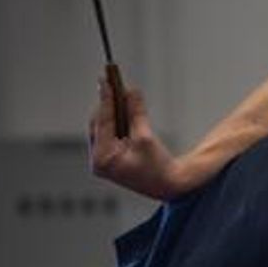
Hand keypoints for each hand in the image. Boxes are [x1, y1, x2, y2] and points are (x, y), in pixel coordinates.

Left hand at [88, 78, 183, 198]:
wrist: (169, 185)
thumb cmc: (159, 166)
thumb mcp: (146, 137)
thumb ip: (136, 113)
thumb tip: (131, 90)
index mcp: (104, 159)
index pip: (102, 123)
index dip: (105, 100)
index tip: (105, 80)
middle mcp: (98, 161)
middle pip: (98, 124)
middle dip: (107, 104)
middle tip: (112, 82)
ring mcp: (102, 161)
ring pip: (102, 128)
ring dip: (110, 111)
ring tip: (117, 92)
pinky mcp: (108, 159)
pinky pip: (107, 134)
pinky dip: (115, 122)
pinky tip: (120, 107)